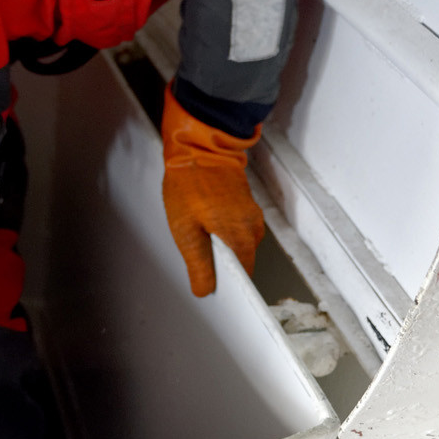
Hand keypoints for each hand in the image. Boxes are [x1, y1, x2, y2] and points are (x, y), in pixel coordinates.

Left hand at [161, 86, 263, 296]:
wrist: (200, 149)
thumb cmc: (190, 185)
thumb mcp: (185, 229)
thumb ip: (198, 263)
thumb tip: (205, 290)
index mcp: (240, 238)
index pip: (243, 276)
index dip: (227, 283)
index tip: (212, 285)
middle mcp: (253, 229)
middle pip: (242, 261)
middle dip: (222, 264)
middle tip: (196, 256)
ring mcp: (252, 216)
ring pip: (239, 245)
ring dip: (221, 246)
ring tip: (197, 233)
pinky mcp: (246, 207)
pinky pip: (237, 230)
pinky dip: (223, 232)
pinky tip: (204, 222)